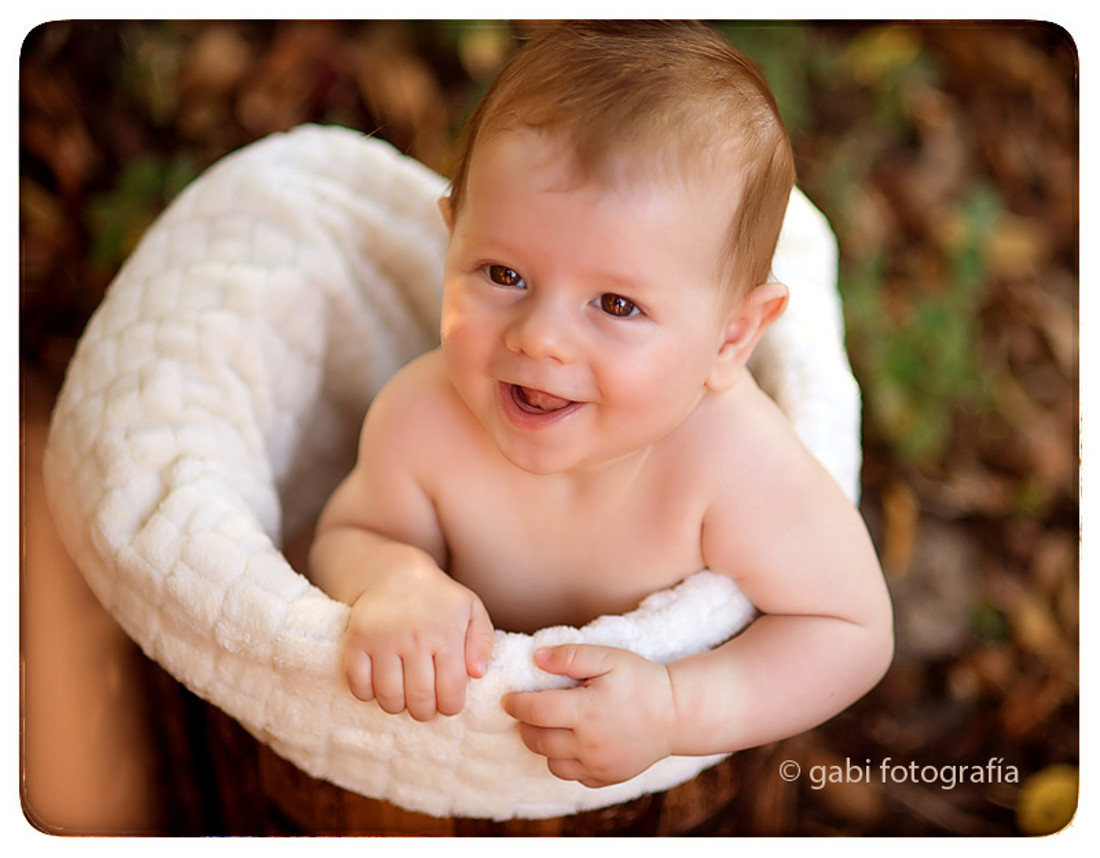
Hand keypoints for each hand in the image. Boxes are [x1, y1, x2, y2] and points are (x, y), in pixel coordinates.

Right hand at [344, 562, 494, 720]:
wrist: (396, 573)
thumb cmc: (439, 599)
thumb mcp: (471, 611)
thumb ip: (482, 642)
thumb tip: (477, 673)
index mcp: (447, 633)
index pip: (451, 691)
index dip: (451, 707)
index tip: (447, 704)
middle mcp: (415, 637)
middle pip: (419, 699)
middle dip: (424, 712)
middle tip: (425, 705)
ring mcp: (383, 639)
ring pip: (389, 697)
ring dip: (397, 706)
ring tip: (403, 697)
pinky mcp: (357, 639)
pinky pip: (358, 684)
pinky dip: (368, 694)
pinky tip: (379, 685)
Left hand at [502, 644, 677, 787]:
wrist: (677, 713)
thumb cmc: (641, 680)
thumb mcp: (608, 657)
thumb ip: (570, 656)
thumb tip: (537, 658)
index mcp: (586, 712)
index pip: (535, 711)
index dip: (515, 704)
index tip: (508, 698)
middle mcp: (589, 744)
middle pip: (537, 739)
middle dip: (526, 724)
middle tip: (529, 710)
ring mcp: (598, 765)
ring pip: (551, 762)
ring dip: (544, 744)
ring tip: (552, 726)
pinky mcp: (606, 778)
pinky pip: (572, 775)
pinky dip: (565, 761)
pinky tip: (572, 742)